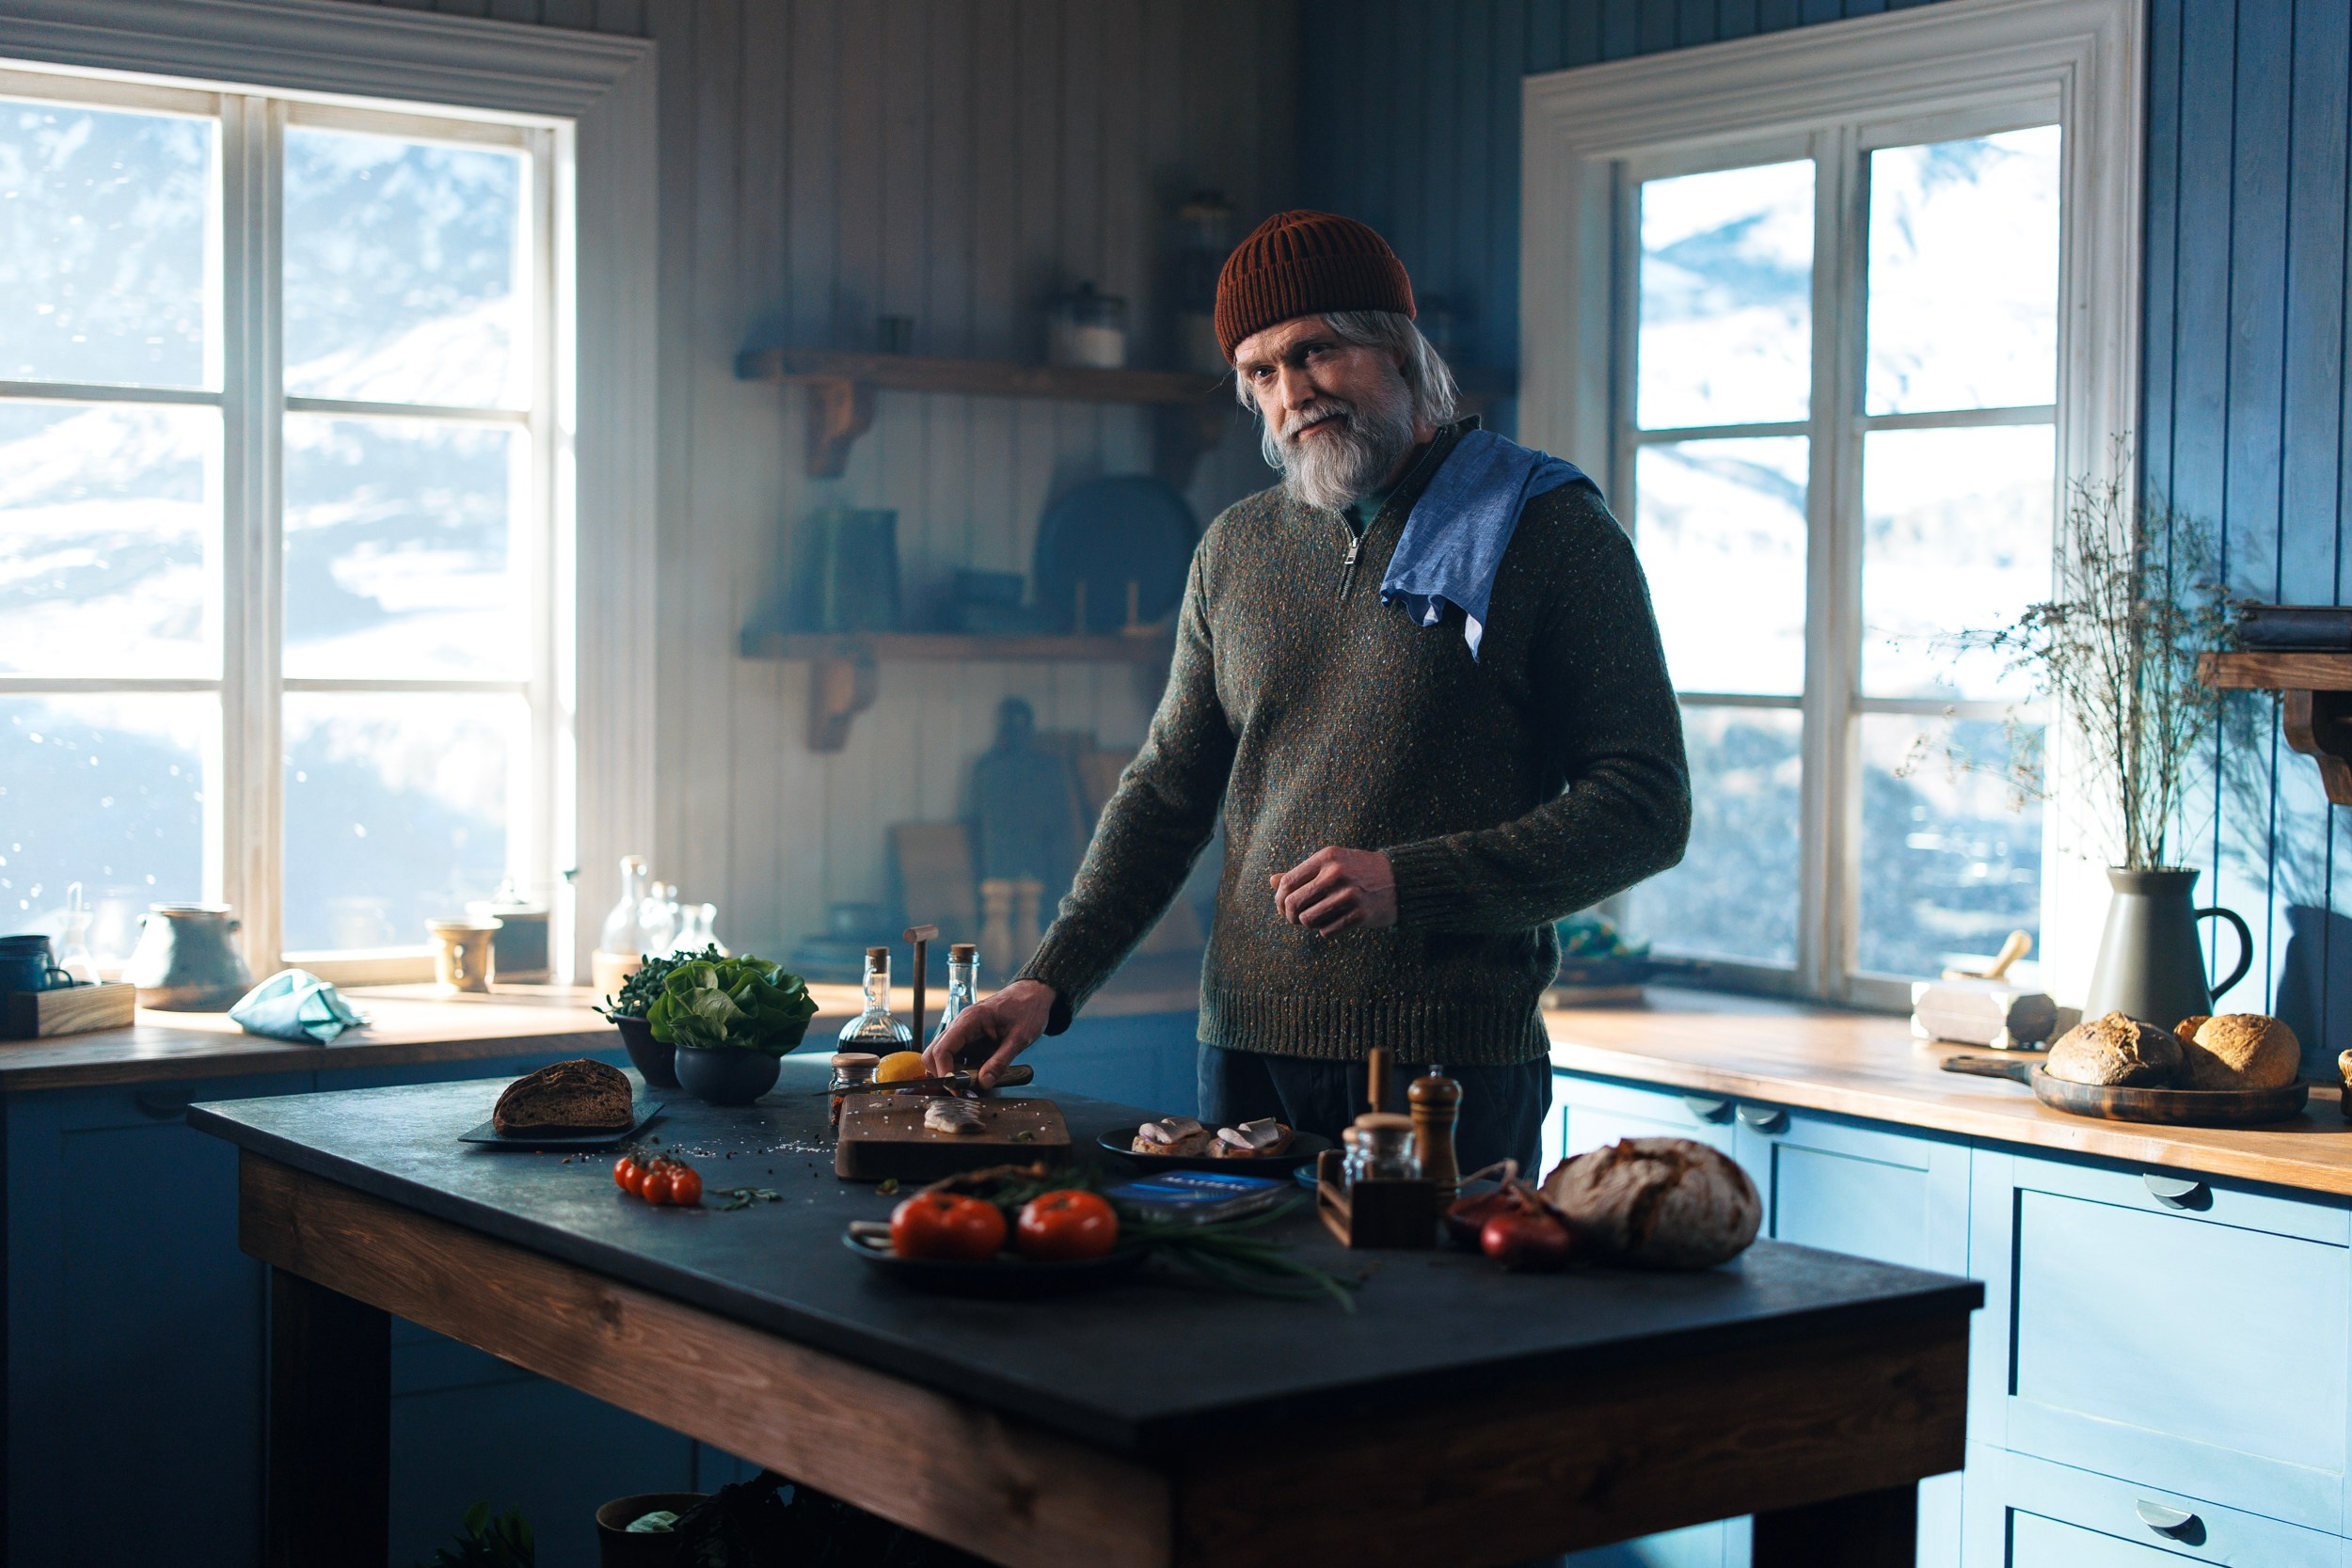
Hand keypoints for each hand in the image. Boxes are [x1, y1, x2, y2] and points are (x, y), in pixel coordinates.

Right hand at [922, 978, 1057, 1086]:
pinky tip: (981, 1073)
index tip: (957, 1089)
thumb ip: (1000, 1062)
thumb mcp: (1019, 1038)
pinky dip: (963, 1068)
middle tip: (965, 1088)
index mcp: (969, 1020)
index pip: (942, 1049)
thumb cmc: (1028, 1010)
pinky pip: (957, 1056)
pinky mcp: (969, 1037)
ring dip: (954, 1072)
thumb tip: (983, 1083)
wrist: (1034, 994)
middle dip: (944, 1074)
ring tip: (977, 1081)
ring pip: (943, 1056)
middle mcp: (960, 1024)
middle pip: (934, 1053)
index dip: (945, 1073)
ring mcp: (963, 1031)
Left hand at [1271, 846, 1396, 934]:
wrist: (1401, 880)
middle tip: (1295, 919)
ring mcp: (1350, 894)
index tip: (1283, 907)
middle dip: (1289, 916)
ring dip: (1308, 924)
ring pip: (1308, 920)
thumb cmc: (1359, 871)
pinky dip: (1326, 931)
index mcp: (1326, 857)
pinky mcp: (1361, 914)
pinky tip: (1334, 923)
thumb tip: (1271, 881)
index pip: (1287, 882)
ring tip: (1317, 919)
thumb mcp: (1331, 863)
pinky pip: (1327, 931)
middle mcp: (1336, 873)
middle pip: (1294, 903)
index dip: (1280, 899)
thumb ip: (1302, 872)